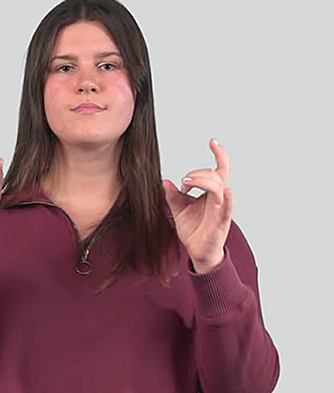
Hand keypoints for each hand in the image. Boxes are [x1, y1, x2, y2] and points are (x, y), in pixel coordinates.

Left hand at [163, 139, 233, 272]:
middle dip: (199, 173)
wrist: (197, 251)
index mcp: (211, 193)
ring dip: (205, 181)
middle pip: (216, 175)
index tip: (212, 141)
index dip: (219, 154)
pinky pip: (227, 209)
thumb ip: (172, 195)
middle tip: (184, 181)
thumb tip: (164, 182)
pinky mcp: (220, 223)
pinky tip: (226, 192)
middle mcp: (218, 198)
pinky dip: (227, 200)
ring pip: (220, 188)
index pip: (218, 169)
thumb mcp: (178, 209)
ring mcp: (221, 210)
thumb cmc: (193, 229)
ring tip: (187, 183)